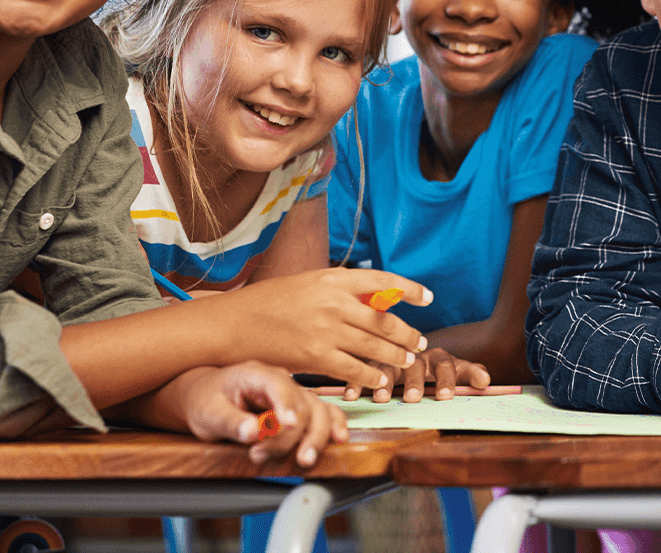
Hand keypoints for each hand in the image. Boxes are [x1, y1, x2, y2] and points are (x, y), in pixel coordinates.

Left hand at [177, 361, 348, 469]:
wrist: (205, 396)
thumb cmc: (206, 400)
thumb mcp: (208, 412)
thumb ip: (230, 422)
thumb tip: (252, 431)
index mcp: (257, 374)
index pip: (278, 386)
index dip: (286, 406)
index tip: (288, 425)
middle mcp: (280, 382)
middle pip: (302, 404)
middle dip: (296, 435)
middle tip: (275, 455)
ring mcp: (292, 395)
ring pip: (318, 411)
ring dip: (316, 436)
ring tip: (304, 459)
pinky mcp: (298, 409)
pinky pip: (323, 414)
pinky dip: (333, 426)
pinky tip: (338, 440)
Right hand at [216, 269, 432, 391]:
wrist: (233, 323)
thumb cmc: (268, 303)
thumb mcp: (306, 285)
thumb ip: (338, 293)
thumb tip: (372, 301)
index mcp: (331, 279)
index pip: (382, 281)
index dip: (409, 289)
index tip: (427, 297)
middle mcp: (332, 302)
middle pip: (384, 318)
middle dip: (407, 333)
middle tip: (419, 343)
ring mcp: (325, 330)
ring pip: (374, 345)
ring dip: (395, 355)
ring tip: (407, 361)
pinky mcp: (315, 357)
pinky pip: (353, 369)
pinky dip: (370, 375)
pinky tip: (379, 380)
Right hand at [346, 346, 491, 402]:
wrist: (414, 348)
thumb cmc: (438, 367)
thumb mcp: (457, 369)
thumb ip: (470, 374)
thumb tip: (486, 381)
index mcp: (438, 357)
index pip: (445, 365)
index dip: (446, 380)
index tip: (446, 397)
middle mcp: (415, 355)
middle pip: (416, 366)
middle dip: (415, 382)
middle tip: (414, 398)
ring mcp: (392, 357)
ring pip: (388, 366)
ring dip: (385, 382)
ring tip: (381, 399)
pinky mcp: (372, 362)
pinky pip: (363, 370)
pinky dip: (356, 381)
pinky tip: (350, 395)